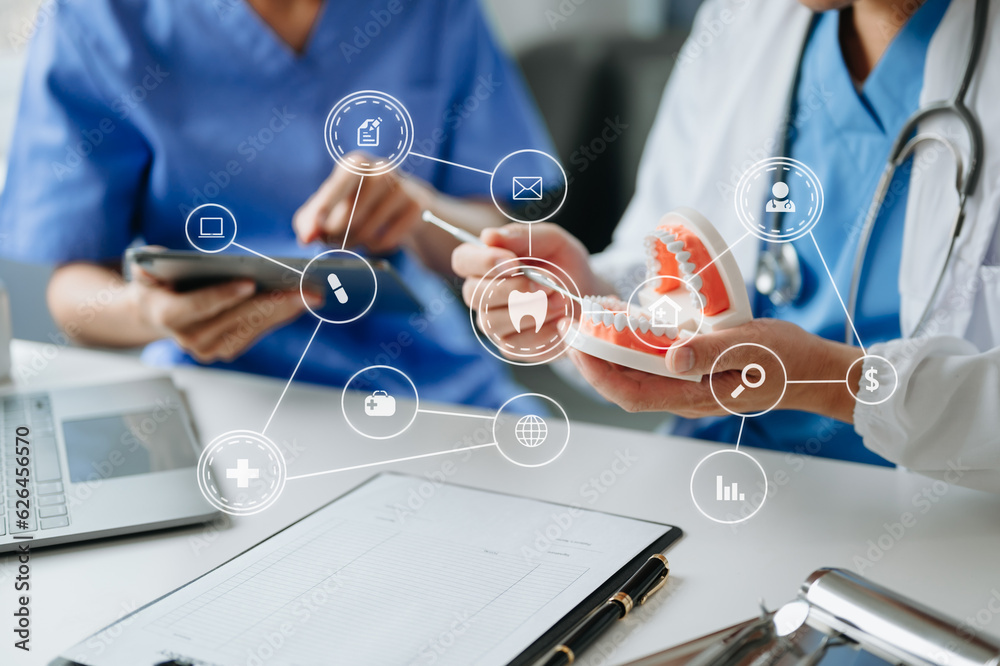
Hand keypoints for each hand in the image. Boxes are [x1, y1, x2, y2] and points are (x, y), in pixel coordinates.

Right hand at [129, 266, 320, 363]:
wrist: (155, 313)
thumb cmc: (156, 284)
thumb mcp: (145, 269)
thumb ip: (148, 263)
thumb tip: (158, 257)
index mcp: (168, 316)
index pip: (199, 306)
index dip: (223, 295)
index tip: (249, 283)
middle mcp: (191, 339)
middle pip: (237, 318)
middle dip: (272, 301)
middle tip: (302, 289)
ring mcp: (210, 349)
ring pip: (253, 327)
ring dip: (284, 310)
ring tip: (311, 294)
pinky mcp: (227, 350)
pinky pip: (258, 332)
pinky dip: (280, 316)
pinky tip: (301, 301)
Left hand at [293, 152, 429, 253]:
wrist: (405, 201)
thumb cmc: (358, 200)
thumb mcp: (331, 204)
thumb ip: (309, 220)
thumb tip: (305, 238)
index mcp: (356, 163)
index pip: (336, 188)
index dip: (323, 211)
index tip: (313, 232)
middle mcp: (381, 170)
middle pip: (348, 216)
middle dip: (335, 235)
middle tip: (330, 241)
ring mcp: (402, 188)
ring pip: (366, 232)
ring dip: (353, 243)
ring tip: (352, 238)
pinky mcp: (416, 209)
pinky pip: (386, 241)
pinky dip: (375, 247)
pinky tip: (376, 238)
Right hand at [451, 223, 598, 360]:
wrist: (586, 295)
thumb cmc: (564, 264)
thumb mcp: (552, 241)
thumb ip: (523, 236)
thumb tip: (489, 236)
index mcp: (485, 263)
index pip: (462, 260)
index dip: (483, 262)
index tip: (514, 262)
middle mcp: (481, 294)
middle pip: (474, 295)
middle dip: (515, 289)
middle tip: (548, 283)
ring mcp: (492, 323)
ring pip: (494, 322)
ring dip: (533, 310)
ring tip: (560, 299)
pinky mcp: (510, 347)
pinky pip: (516, 344)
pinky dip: (543, 332)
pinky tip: (559, 320)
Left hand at [564, 318, 862, 421]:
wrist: (816, 371)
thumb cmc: (789, 361)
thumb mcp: (751, 347)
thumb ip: (710, 352)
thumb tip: (671, 358)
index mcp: (695, 395)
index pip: (630, 393)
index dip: (597, 373)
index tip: (578, 345)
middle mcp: (685, 396)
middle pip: (625, 386)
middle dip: (593, 361)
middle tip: (572, 330)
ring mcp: (690, 387)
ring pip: (637, 377)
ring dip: (610, 354)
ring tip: (589, 325)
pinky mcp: (697, 374)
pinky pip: (654, 367)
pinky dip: (633, 349)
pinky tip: (625, 327)